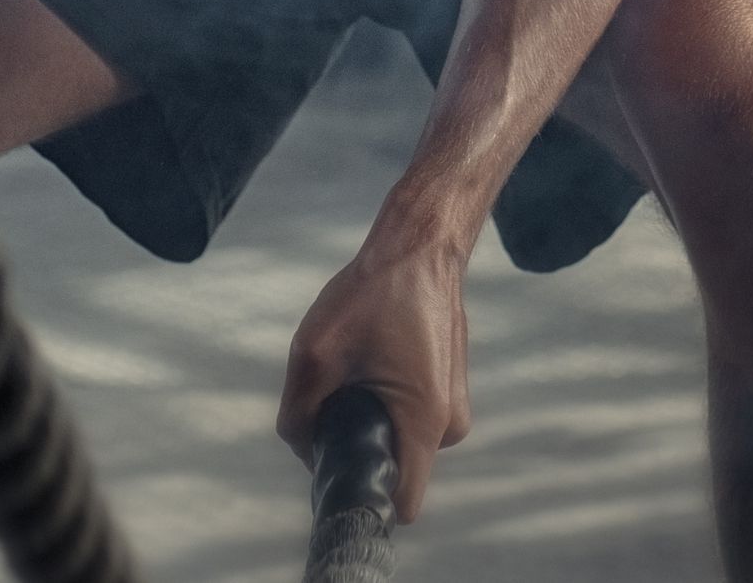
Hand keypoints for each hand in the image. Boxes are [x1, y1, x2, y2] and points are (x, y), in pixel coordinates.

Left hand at [276, 232, 471, 522]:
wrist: (418, 248)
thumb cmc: (372, 294)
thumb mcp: (315, 352)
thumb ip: (299, 414)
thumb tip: (301, 447)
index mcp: (424, 423)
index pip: (400, 503)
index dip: (361, 494)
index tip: (333, 467)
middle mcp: (449, 426)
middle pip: (391, 466)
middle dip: (355, 441)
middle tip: (335, 388)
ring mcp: (453, 407)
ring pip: (396, 436)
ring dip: (367, 413)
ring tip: (354, 362)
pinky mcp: (447, 389)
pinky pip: (407, 414)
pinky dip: (383, 397)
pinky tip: (372, 356)